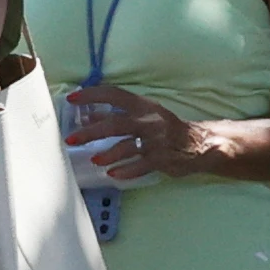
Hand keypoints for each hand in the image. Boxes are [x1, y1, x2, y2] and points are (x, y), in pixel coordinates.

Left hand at [62, 84, 213, 180]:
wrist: (198, 144)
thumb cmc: (165, 128)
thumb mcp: (144, 115)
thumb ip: (118, 115)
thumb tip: (89, 116)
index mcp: (143, 106)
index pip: (114, 95)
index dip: (92, 95)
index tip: (72, 99)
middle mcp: (148, 121)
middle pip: (115, 124)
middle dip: (91, 131)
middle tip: (71, 138)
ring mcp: (155, 141)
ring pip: (126, 146)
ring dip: (107, 154)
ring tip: (94, 160)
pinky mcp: (160, 159)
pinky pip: (140, 166)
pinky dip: (126, 171)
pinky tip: (113, 174)